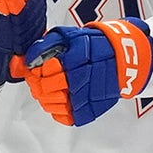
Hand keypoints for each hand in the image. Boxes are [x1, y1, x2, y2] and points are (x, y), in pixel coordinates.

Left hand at [24, 19, 152, 125]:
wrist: (124, 57)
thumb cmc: (94, 45)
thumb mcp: (70, 36)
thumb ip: (46, 45)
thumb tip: (28, 58)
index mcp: (76, 58)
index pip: (46, 71)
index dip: (35, 72)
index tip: (34, 70)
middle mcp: (83, 77)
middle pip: (48, 89)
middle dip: (38, 85)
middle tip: (37, 82)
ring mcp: (88, 95)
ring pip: (56, 105)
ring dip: (46, 99)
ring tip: (46, 92)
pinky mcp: (93, 108)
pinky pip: (69, 117)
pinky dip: (59, 112)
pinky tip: (57, 103)